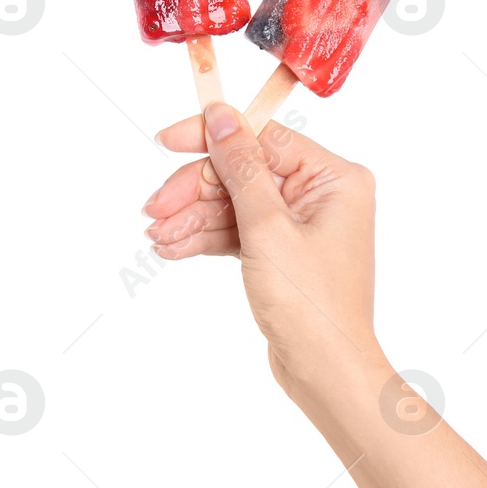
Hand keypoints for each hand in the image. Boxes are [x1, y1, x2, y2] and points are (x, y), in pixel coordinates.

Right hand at [142, 103, 380, 391]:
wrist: (325, 370)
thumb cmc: (311, 304)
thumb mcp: (267, 228)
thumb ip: (241, 168)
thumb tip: (222, 117)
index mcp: (332, 178)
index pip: (261, 138)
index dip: (210, 139)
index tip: (167, 141)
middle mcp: (319, 195)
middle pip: (240, 172)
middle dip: (194, 192)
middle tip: (154, 212)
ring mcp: (299, 224)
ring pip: (232, 204)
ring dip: (191, 219)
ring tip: (157, 238)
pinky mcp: (281, 251)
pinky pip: (235, 230)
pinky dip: (204, 238)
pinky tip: (173, 248)